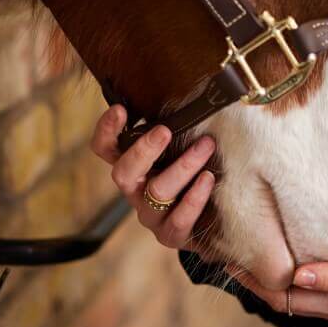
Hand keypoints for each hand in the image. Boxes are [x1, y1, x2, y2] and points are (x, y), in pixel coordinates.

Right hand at [90, 103, 217, 253]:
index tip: (120, 109)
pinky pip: (178, 221)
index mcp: (134, 166)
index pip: (106, 149)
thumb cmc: (200, 171)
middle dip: (142, 151)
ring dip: (182, 167)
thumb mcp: (188, 146)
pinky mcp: (173, 235)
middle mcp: (137, 191)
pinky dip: (194, 198)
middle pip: (123, 173)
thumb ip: (183, 126)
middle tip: (164, 131)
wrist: (221, 218)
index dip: (106, 131)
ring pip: (156, 193)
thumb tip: (194, 91)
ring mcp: (152, 216)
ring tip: (206, 146)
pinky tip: (209, 179)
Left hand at [230, 250, 327, 324]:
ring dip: (271, 274)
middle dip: (253, 276)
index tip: (227, 259)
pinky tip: (292, 253)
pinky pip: (313, 282)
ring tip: (250, 251)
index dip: (252, 280)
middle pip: (281, 293)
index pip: (280, 294)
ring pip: (295, 288)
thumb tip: (297, 275)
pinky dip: (293, 270)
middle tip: (227, 251)